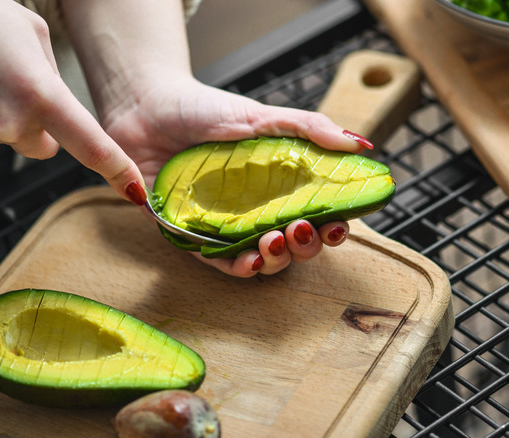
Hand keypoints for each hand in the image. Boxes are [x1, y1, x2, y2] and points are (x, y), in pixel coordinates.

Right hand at [0, 0, 144, 202]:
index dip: (118, 171)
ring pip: (17, 137)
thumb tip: (55, 101)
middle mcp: (10, 123)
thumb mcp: (31, 34)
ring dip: (15, 114)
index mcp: (40, 95)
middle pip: (49, 146)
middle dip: (48, 125)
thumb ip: (53, 76)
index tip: (135, 190)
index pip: (92, 147)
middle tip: (26, 83)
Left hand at [61, 1, 370, 276]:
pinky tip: (249, 262)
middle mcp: (255, 210)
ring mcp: (224, 225)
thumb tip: (362, 145)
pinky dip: (235, 266)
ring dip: (274, 259)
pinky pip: (216, 261)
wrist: (147, 104)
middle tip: (302, 231)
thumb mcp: (263, 116)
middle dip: (305, 247)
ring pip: (260, 258)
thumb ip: (310, 129)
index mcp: (278, 185)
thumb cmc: (205, 109)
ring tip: (274, 242)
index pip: (316, 215)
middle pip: (293, 243)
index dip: (332, 227)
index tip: (340, 224)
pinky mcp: (190, 234)